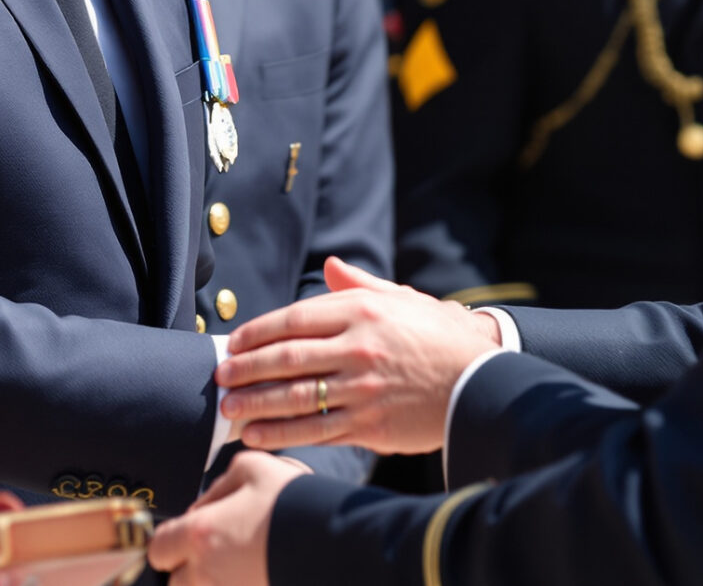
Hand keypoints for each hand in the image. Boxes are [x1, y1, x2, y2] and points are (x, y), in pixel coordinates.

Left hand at [147, 450, 307, 585]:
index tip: (186, 538)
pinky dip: (236, 583)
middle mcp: (206, 574)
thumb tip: (202, 506)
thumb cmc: (293, 499)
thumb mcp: (252, 468)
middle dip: (188, 569)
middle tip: (216, 553)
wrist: (337, 540)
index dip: (169, 542)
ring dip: (211, 580)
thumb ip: (218, 486)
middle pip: (175, 582)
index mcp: (199, 534)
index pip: (157, 550)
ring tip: (238, 564)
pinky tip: (256, 572)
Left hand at [216, 256, 499, 454]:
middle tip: (220, 377)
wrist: (483, 381)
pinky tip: (257, 436)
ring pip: (294, 398)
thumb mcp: (403, 300)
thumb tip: (332, 266)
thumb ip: (361, 285)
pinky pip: (315, 431)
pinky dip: (281, 434)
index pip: (293, 320)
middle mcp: (358, 349)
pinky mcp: (371, 425)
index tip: (233, 343)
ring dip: (254, 404)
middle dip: (245, 370)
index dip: (257, 333)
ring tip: (229, 410)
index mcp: (363, 312)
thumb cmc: (440, 336)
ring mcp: (363, 390)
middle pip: (285, 359)